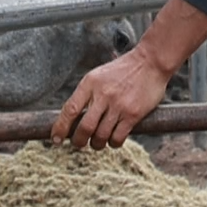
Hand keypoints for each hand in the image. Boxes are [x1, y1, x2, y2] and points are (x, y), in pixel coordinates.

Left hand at [51, 44, 172, 150]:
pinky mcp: (133, 114)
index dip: (60, 128)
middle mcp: (103, 94)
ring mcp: (119, 105)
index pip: (69, 110)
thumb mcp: (99, 76)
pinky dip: (113, 143)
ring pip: (100, 136)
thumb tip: (72, 120)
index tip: (55, 139)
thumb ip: (86, 94)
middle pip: (84, 128)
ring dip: (96, 144)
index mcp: (90, 83)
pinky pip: (118, 138)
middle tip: (79, 144)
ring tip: (98, 143)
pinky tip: (113, 140)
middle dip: (78, 142)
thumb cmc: (123, 71)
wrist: (151, 61)